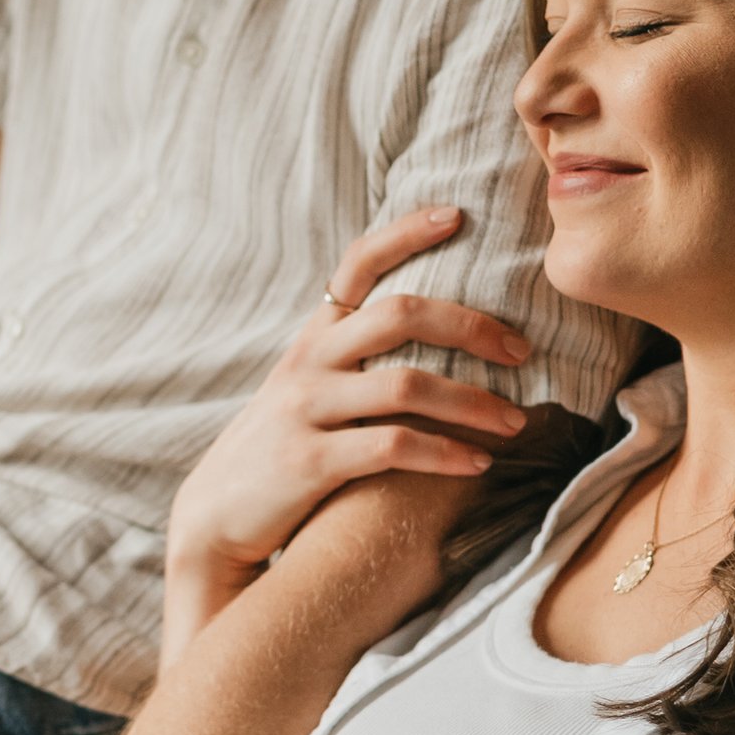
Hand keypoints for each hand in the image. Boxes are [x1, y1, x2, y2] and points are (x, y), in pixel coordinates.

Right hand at [163, 209, 528, 655]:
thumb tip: (435, 341)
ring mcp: (306, 409)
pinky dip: (443, 454)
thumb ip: (352, 361)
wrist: (214, 519)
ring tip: (515, 422)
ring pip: (406, 384)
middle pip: (400, 314)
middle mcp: (308, 362)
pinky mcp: (309, 461)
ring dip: (472, 402)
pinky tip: (477, 464)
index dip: (406, 232)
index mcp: (313, 338)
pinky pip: (391, 446)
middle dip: (471, 326)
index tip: (458, 215)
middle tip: (520, 350)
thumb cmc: (280, 453)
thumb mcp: (306, 391)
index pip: (358, 264)